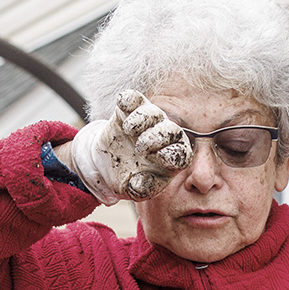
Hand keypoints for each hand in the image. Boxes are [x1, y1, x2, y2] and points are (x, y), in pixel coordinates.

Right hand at [67, 91, 191, 204]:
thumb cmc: (128, 179)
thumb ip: (141, 189)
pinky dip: (129, 99)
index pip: (182, 154)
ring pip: (153, 113)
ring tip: (129, 130)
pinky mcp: (131, 111)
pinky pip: (133, 99)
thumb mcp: (133, 190)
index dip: (173, 154)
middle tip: (140, 148)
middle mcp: (164, 138)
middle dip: (157, 137)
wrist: (106, 166)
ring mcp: (149, 123)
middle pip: (171, 130)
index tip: (160, 156)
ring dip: (142, 119)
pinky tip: (123, 104)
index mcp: (171, 159)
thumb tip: (142, 181)